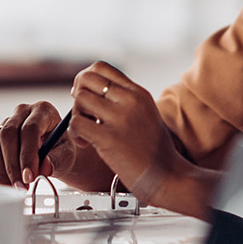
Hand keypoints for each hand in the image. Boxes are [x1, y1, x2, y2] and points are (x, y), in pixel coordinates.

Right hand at [0, 101, 65, 186]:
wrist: (54, 151)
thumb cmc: (61, 149)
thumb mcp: (66, 154)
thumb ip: (56, 160)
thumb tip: (43, 168)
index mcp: (43, 110)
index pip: (30, 129)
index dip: (28, 154)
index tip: (30, 176)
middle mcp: (21, 112)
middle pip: (8, 134)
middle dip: (13, 165)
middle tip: (21, 186)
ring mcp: (5, 123)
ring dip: (1, 170)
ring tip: (13, 187)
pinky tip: (3, 183)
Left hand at [64, 62, 205, 213]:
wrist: (168, 176)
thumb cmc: (153, 150)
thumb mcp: (145, 114)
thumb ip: (124, 100)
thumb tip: (91, 91)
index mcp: (138, 92)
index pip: (101, 67)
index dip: (85, 80)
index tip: (87, 97)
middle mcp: (131, 100)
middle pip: (86, 79)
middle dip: (77, 95)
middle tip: (84, 114)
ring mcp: (121, 118)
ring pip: (80, 99)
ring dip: (76, 115)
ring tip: (86, 132)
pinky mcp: (110, 138)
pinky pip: (77, 123)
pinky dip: (74, 134)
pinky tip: (85, 144)